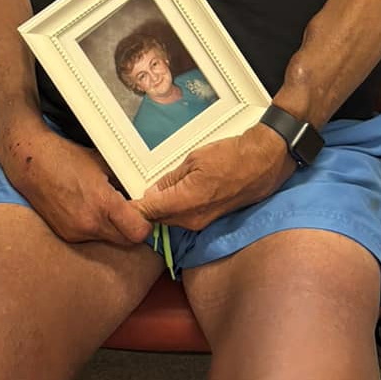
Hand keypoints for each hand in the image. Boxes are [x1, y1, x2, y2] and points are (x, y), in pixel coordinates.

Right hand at [0, 119, 151, 246]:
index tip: (144, 214)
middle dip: (132, 228)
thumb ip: (124, 182)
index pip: (138, 232)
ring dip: (113, 229)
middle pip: (127, 241)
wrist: (30, 163)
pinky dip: (95, 228)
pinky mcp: (66, 235)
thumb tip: (141, 192)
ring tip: (105, 207)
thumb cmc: (65, 157)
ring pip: (109, 240)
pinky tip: (87, 208)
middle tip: (129, 211)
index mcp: (103, 203)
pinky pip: (91, 238)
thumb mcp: (102, 163)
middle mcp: (90, 223)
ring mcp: (76, 232)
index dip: (145, 224)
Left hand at [133, 122, 293, 231]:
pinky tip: (172, 194)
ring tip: (150, 193)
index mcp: (185, 202)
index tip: (117, 206)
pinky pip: (184, 217)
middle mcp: (192, 219)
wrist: (263, 163)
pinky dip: (174, 209)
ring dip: (159, 209)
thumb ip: (171, 179)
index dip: (131, 209)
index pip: (147, 212)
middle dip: (144, 209)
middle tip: (129, 195)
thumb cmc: (231, 156)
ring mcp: (202, 222)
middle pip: (157, 219)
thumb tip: (154, 192)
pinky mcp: (210, 220)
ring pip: (170, 219)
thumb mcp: (194, 159)